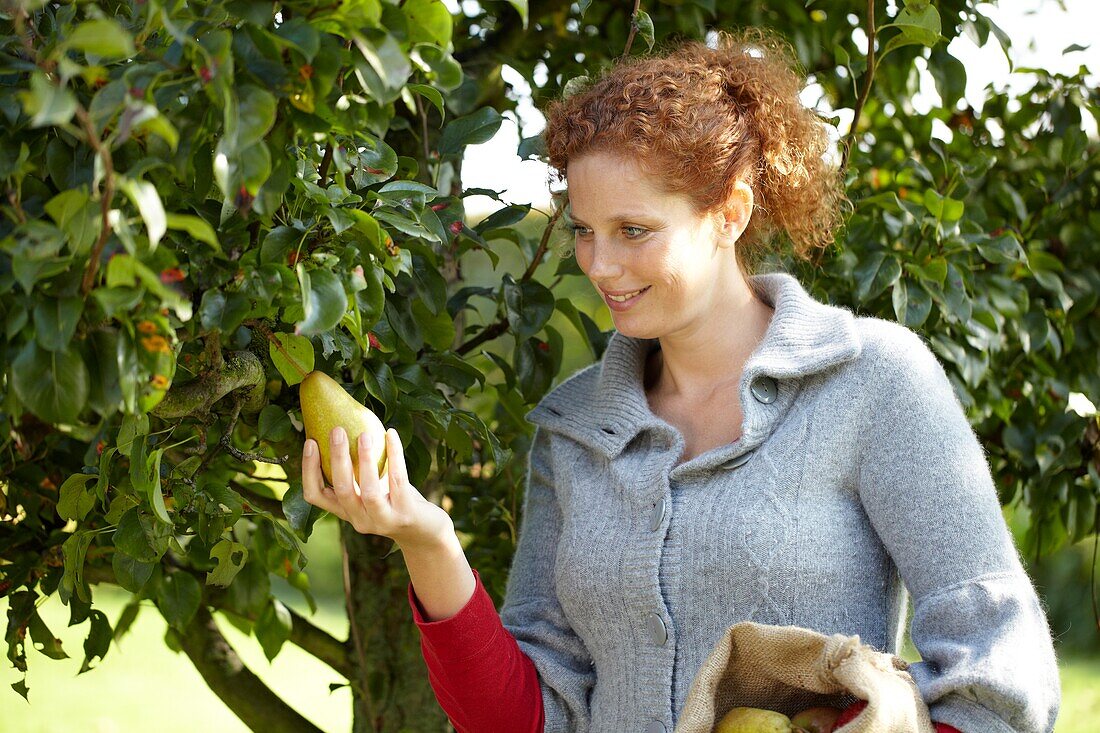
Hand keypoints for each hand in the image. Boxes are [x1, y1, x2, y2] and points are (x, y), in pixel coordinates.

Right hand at [302, 426, 453, 550]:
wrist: (424, 531)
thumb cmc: (394, 500)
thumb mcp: (370, 488)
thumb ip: (356, 470)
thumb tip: (345, 425)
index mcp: (345, 511)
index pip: (315, 495)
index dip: (308, 470)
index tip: (310, 441)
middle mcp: (359, 519)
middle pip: (341, 490)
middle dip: (337, 458)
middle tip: (336, 430)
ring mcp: (382, 520)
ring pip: (368, 490)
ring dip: (365, 460)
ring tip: (364, 434)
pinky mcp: (405, 514)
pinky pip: (398, 481)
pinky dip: (394, 455)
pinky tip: (391, 434)